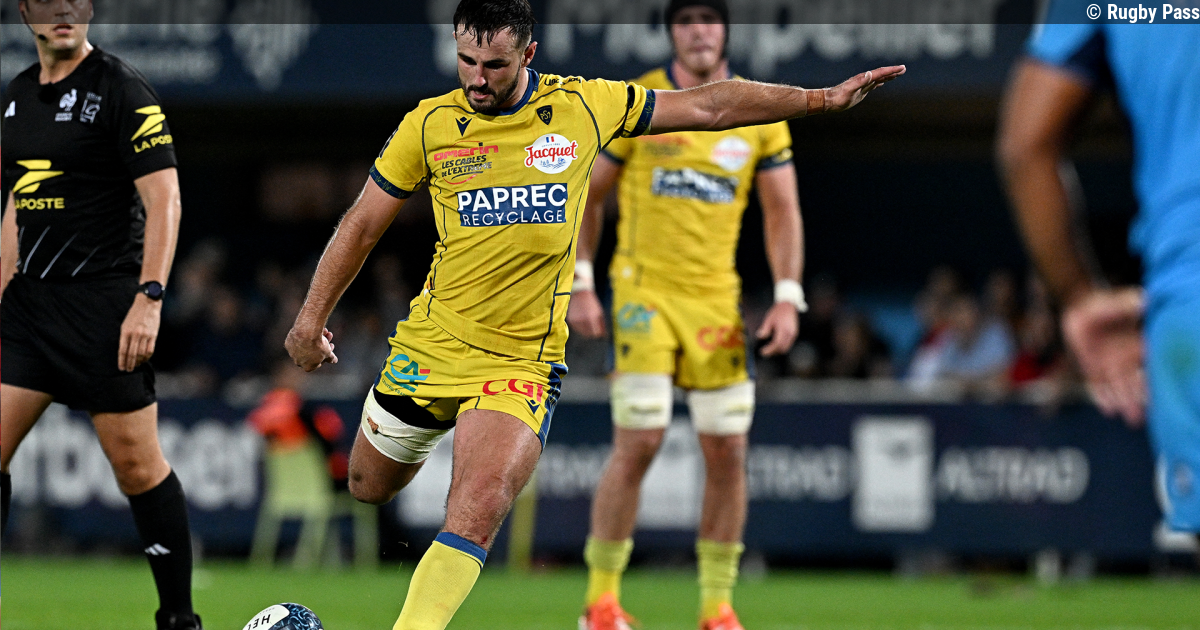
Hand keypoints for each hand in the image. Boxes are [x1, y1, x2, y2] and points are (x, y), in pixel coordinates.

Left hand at [119, 294, 161, 371]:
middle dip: (130, 364)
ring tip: (137, 365)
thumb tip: (125, 351)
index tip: (121, 367)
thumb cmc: (135, 314)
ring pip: (141, 353)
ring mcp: (145, 335)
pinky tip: (144, 360)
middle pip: (132, 354)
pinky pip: (150, 349)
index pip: (122, 350)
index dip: (121, 361)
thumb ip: (125, 337)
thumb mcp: (125, 324)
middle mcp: (135, 334)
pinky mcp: (153, 335)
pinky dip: (147, 357)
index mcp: (125, 332)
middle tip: (129, 370)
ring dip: (139, 362)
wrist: (148, 304)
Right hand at [285, 326, 337, 371]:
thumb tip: (334, 361)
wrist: (306, 333)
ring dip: (316, 339)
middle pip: (312, 354)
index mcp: (308, 367)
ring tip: (326, 331)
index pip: (317, 364)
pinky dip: (304, 336)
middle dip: (322, 346)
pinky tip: (312, 330)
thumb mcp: (328, 352)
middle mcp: (298, 362)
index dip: (325, 356)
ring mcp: (292, 353)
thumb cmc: (318, 345)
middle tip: (329, 337)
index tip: (330, 349)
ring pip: (305, 346)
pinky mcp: (288, 344)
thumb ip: (330, 358)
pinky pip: (298, 340)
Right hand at [567, 289, 607, 338]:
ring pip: (581, 332)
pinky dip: (579, 326)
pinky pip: (576, 328)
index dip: (598, 333)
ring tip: (586, 320)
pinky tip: (580, 319)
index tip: (598, 331)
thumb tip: (604, 336)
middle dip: (591, 332)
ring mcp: (575, 320)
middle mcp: (583, 320)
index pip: (596, 333)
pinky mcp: (570, 320)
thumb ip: (602, 324)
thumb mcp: (599, 312)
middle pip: (588, 334)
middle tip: (592, 327)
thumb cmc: (591, 302)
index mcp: (592, 318)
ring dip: (585, 329)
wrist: (579, 292)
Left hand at [756, 302, 798, 357]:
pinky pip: (788, 345)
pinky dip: (781, 347)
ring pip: (786, 348)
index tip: (762, 352)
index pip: (777, 344)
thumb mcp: (769, 319)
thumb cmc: (778, 312)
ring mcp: (793, 334)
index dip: (769, 350)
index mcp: (783, 329)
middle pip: (782, 348)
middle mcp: (790, 333)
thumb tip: (759, 337)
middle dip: (773, 352)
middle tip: (765, 352)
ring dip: (777, 351)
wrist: (788, 305)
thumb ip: (765, 329)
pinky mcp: (794, 334)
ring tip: (769, 350)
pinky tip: (775, 345)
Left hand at [824, 65, 906, 112]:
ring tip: (898, 74)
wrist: (829, 101)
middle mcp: (864, 80)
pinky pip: (873, 85)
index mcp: (864, 79)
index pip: (880, 73)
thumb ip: (859, 82)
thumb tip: (870, 74)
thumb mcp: (849, 90)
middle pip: (881, 74)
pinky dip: (880, 82)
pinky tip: (883, 83)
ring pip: (878, 78)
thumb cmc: (838, 97)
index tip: (901, 68)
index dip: (891, 70)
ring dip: (888, 76)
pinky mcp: (861, 91)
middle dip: (893, 71)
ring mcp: (863, 85)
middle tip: (904, 69)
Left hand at [1061, 287, 1146, 427]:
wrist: (1078, 307)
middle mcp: (1126, 357)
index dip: (1151, 378)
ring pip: (1118, 386)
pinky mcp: (1093, 367)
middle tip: (1141, 417)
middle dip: (1138, 399)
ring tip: (1129, 419)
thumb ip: (1128, 304)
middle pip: (1134, 381)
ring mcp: (1110, 364)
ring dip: (1123, 402)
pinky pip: (1098, 384)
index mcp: (1137, 343)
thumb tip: (1143, 301)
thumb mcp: (1115, 302)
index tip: (1155, 392)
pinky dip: (1102, 397)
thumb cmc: (1101, 303)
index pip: (1148, 364)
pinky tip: (1108, 410)